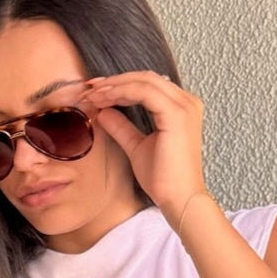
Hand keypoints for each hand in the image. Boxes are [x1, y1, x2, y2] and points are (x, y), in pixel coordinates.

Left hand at [81, 71, 206, 227]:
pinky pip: (144, 92)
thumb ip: (122, 127)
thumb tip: (103, 112)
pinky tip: (104, 100)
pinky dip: (121, 93)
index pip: (148, 85)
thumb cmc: (164, 179)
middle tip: (90, 88)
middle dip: (114, 81)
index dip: (120, 84)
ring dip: (114, 86)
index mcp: (181, 108)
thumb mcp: (137, 147)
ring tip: (93, 95)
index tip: (96, 91)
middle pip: (146, 78)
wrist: (178, 199)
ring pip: (144, 81)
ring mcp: (184, 106)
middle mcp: (186, 102)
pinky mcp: (176, 114)